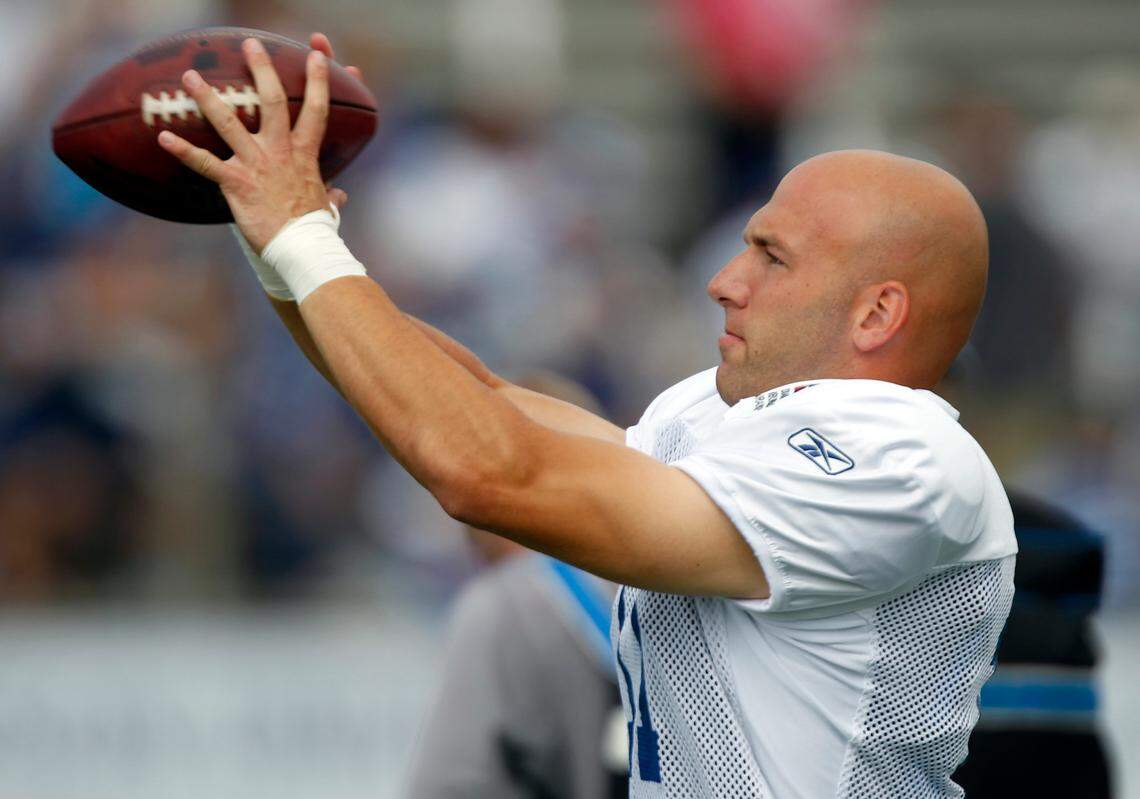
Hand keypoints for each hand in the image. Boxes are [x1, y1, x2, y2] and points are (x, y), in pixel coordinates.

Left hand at [157, 37, 330, 251]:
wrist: (302, 248)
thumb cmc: (314, 229)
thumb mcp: (327, 206)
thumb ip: (331, 195)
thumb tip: (340, 197)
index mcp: (304, 154)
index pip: (316, 109)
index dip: (318, 80)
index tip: (317, 55)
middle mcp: (280, 151)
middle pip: (272, 100)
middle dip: (262, 69)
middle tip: (251, 44)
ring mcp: (256, 164)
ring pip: (229, 122)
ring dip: (207, 98)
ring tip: (190, 77)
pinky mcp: (236, 183)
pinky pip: (205, 164)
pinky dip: (183, 151)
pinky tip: (163, 138)